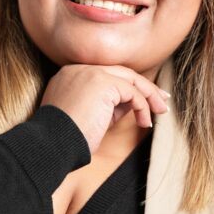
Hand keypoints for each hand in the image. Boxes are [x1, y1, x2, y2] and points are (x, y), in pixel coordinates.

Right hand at [40, 64, 169, 155]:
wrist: (51, 144)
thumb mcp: (87, 117)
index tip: (144, 99)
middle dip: (144, 87)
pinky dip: (143, 106)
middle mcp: (78, 69)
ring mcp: (90, 73)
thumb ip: (107, 104)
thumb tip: (131, 103)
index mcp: (71, 75)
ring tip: (159, 112)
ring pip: (129, 79)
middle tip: (161, 101)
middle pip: (120, 73)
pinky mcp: (101, 82)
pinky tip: (144, 122)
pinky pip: (132, 92)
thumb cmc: (65, 139)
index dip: (128, 86)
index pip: (107, 75)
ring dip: (148, 97)